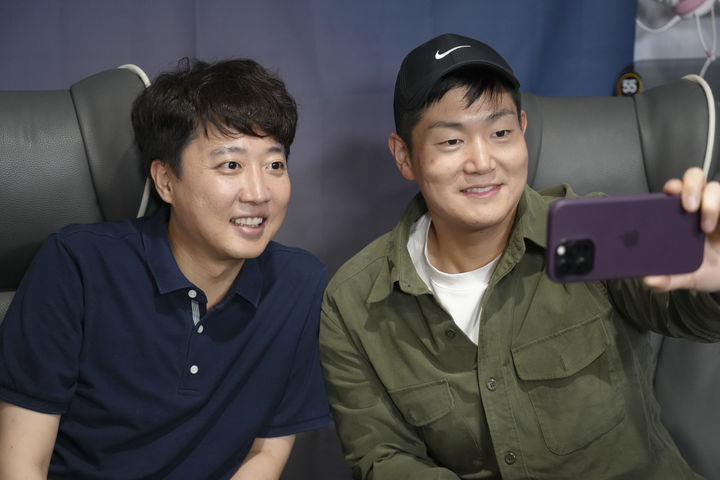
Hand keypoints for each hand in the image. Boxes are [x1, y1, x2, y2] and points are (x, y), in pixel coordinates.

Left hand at [644, 167, 719, 291]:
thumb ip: (668, 279)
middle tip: (688, 207)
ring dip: (711, 204)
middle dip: (690, 187)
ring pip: (714, 188)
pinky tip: (719, 226)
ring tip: (706, 227)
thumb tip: (649, 280)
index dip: (671, 186)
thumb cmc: (706, 269)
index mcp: (679, 216)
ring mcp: (718, 208)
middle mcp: (699, 206)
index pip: (673, 191)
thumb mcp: (687, 277)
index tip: (669, 192)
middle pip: (694, 179)